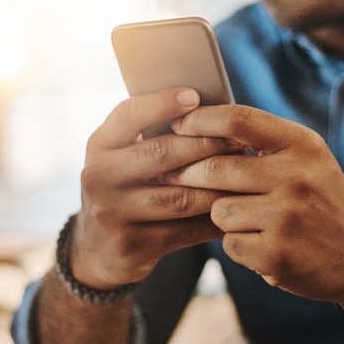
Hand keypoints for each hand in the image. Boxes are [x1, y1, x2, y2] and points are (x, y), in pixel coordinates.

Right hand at [72, 88, 244, 289]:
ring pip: (179, 197)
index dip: (162, 103)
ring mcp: (112, 214)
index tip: (194, 95)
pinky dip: (214, 220)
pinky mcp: (132, 246)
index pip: (128, 115)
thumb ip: (149, 135)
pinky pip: (185, 231)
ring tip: (246, 175)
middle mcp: (99, 178)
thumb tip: (207, 109)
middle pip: (160, 154)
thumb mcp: (121, 157)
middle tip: (239, 141)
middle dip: (205, 145)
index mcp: (98, 146)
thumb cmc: (124, 187)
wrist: (97, 248)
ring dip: (218, 186)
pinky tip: (235, 209)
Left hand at [163, 104, 343, 303]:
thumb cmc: (320, 199)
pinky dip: (237, 243)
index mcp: (302, 145)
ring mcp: (286, 218)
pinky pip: (229, 242)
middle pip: (215, 168)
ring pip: (218, 209)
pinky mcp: (276, 254)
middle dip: (188, 174)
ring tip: (249, 218)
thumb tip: (196, 125)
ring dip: (222, 215)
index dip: (199, 120)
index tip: (176, 124)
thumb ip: (261, 139)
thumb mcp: (305, 157)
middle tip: (175, 176)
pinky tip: (261, 243)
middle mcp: (296, 178)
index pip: (238, 119)